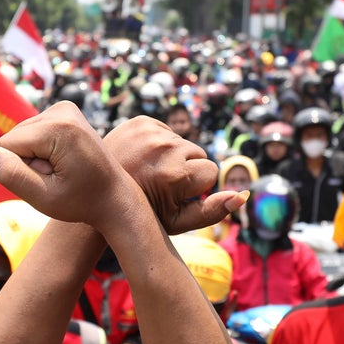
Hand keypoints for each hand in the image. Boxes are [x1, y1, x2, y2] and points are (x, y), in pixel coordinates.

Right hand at [0, 102, 143, 229]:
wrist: (115, 197)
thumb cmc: (82, 202)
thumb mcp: (43, 198)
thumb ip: (12, 176)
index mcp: (58, 128)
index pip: (7, 146)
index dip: (19, 171)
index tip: (49, 182)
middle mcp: (62, 110)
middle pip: (13, 138)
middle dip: (27, 162)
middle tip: (56, 178)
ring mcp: (64, 109)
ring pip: (21, 136)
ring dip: (34, 157)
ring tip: (61, 171)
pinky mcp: (64, 112)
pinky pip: (32, 133)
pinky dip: (41, 150)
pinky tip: (62, 162)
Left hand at [104, 116, 248, 233]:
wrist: (99, 194)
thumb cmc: (143, 214)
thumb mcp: (178, 222)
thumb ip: (214, 211)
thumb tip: (244, 194)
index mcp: (177, 175)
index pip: (210, 172)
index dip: (195, 186)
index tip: (173, 194)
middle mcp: (165, 149)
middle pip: (199, 154)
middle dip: (186, 168)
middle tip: (159, 183)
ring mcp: (150, 132)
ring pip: (183, 142)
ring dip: (173, 156)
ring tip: (150, 171)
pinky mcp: (140, 121)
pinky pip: (166, 131)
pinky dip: (159, 144)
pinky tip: (143, 158)